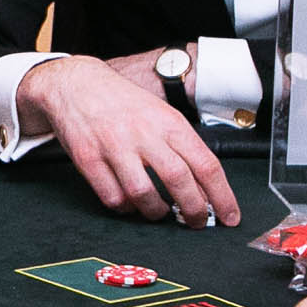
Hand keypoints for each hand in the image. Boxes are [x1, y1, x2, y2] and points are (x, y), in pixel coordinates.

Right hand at [17, 54, 236, 226]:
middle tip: (196, 222)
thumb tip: (206, 187)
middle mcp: (143, 133)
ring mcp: (114, 146)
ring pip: (143, 194)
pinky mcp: (88, 159)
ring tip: (159, 211)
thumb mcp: (161, 114)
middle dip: (193, 210)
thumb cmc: (123, 103)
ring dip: (156, 212)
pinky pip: (113, 197)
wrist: (76, 84)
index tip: (230, 217)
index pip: (205, 164)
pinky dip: (125, 208)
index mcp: (168, 122)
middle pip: (179, 180)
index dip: (222, 196)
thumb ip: (181, 147)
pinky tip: (129, 202)